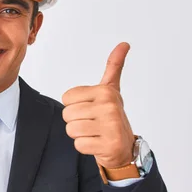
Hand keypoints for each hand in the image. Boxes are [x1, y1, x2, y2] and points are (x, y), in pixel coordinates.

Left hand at [61, 42, 135, 168]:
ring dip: (79, 135)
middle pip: (67, 114)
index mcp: (105, 91)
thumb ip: (114, 67)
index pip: (66, 98)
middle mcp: (110, 106)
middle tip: (93, 124)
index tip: (90, 109)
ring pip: (71, 129)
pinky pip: (79, 145)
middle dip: (76, 121)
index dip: (74, 106)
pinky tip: (98, 144)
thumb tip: (124, 44)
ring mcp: (111, 127)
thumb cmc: (111, 118)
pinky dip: (85, 147)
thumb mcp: (111, 90)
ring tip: (94, 133)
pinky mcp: (108, 145)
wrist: (124, 148)